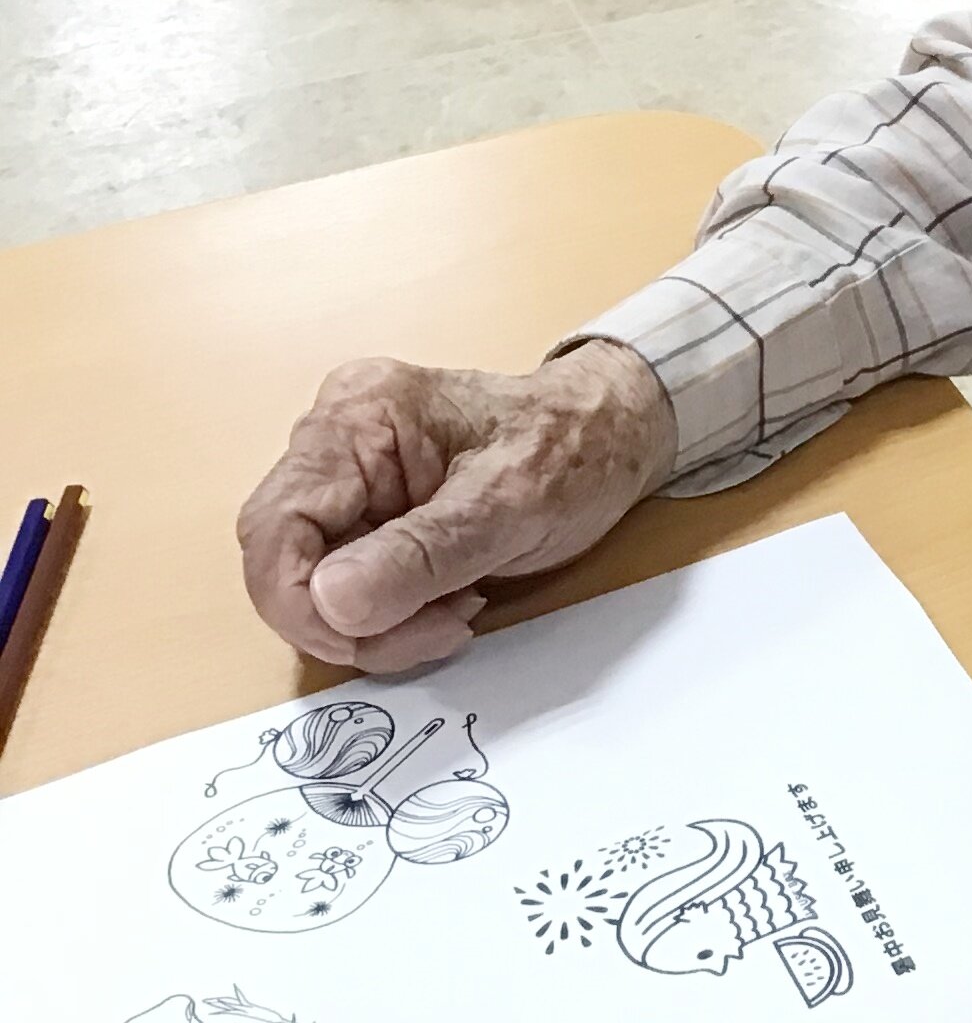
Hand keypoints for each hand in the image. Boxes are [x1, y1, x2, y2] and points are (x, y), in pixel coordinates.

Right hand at [237, 342, 677, 672]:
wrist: (613, 437)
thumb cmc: (574, 449)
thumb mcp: (513, 504)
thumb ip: (422, 553)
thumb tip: (330, 601)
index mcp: (359, 418)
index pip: (275, 527)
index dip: (301, 603)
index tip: (372, 638)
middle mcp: (335, 442)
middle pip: (283, 563)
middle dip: (347, 621)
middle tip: (435, 629)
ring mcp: (348, 480)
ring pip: (312, 587)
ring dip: (375, 625)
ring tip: (455, 608)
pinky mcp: (368, 515)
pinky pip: (346, 588)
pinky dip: (389, 616)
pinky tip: (448, 600)